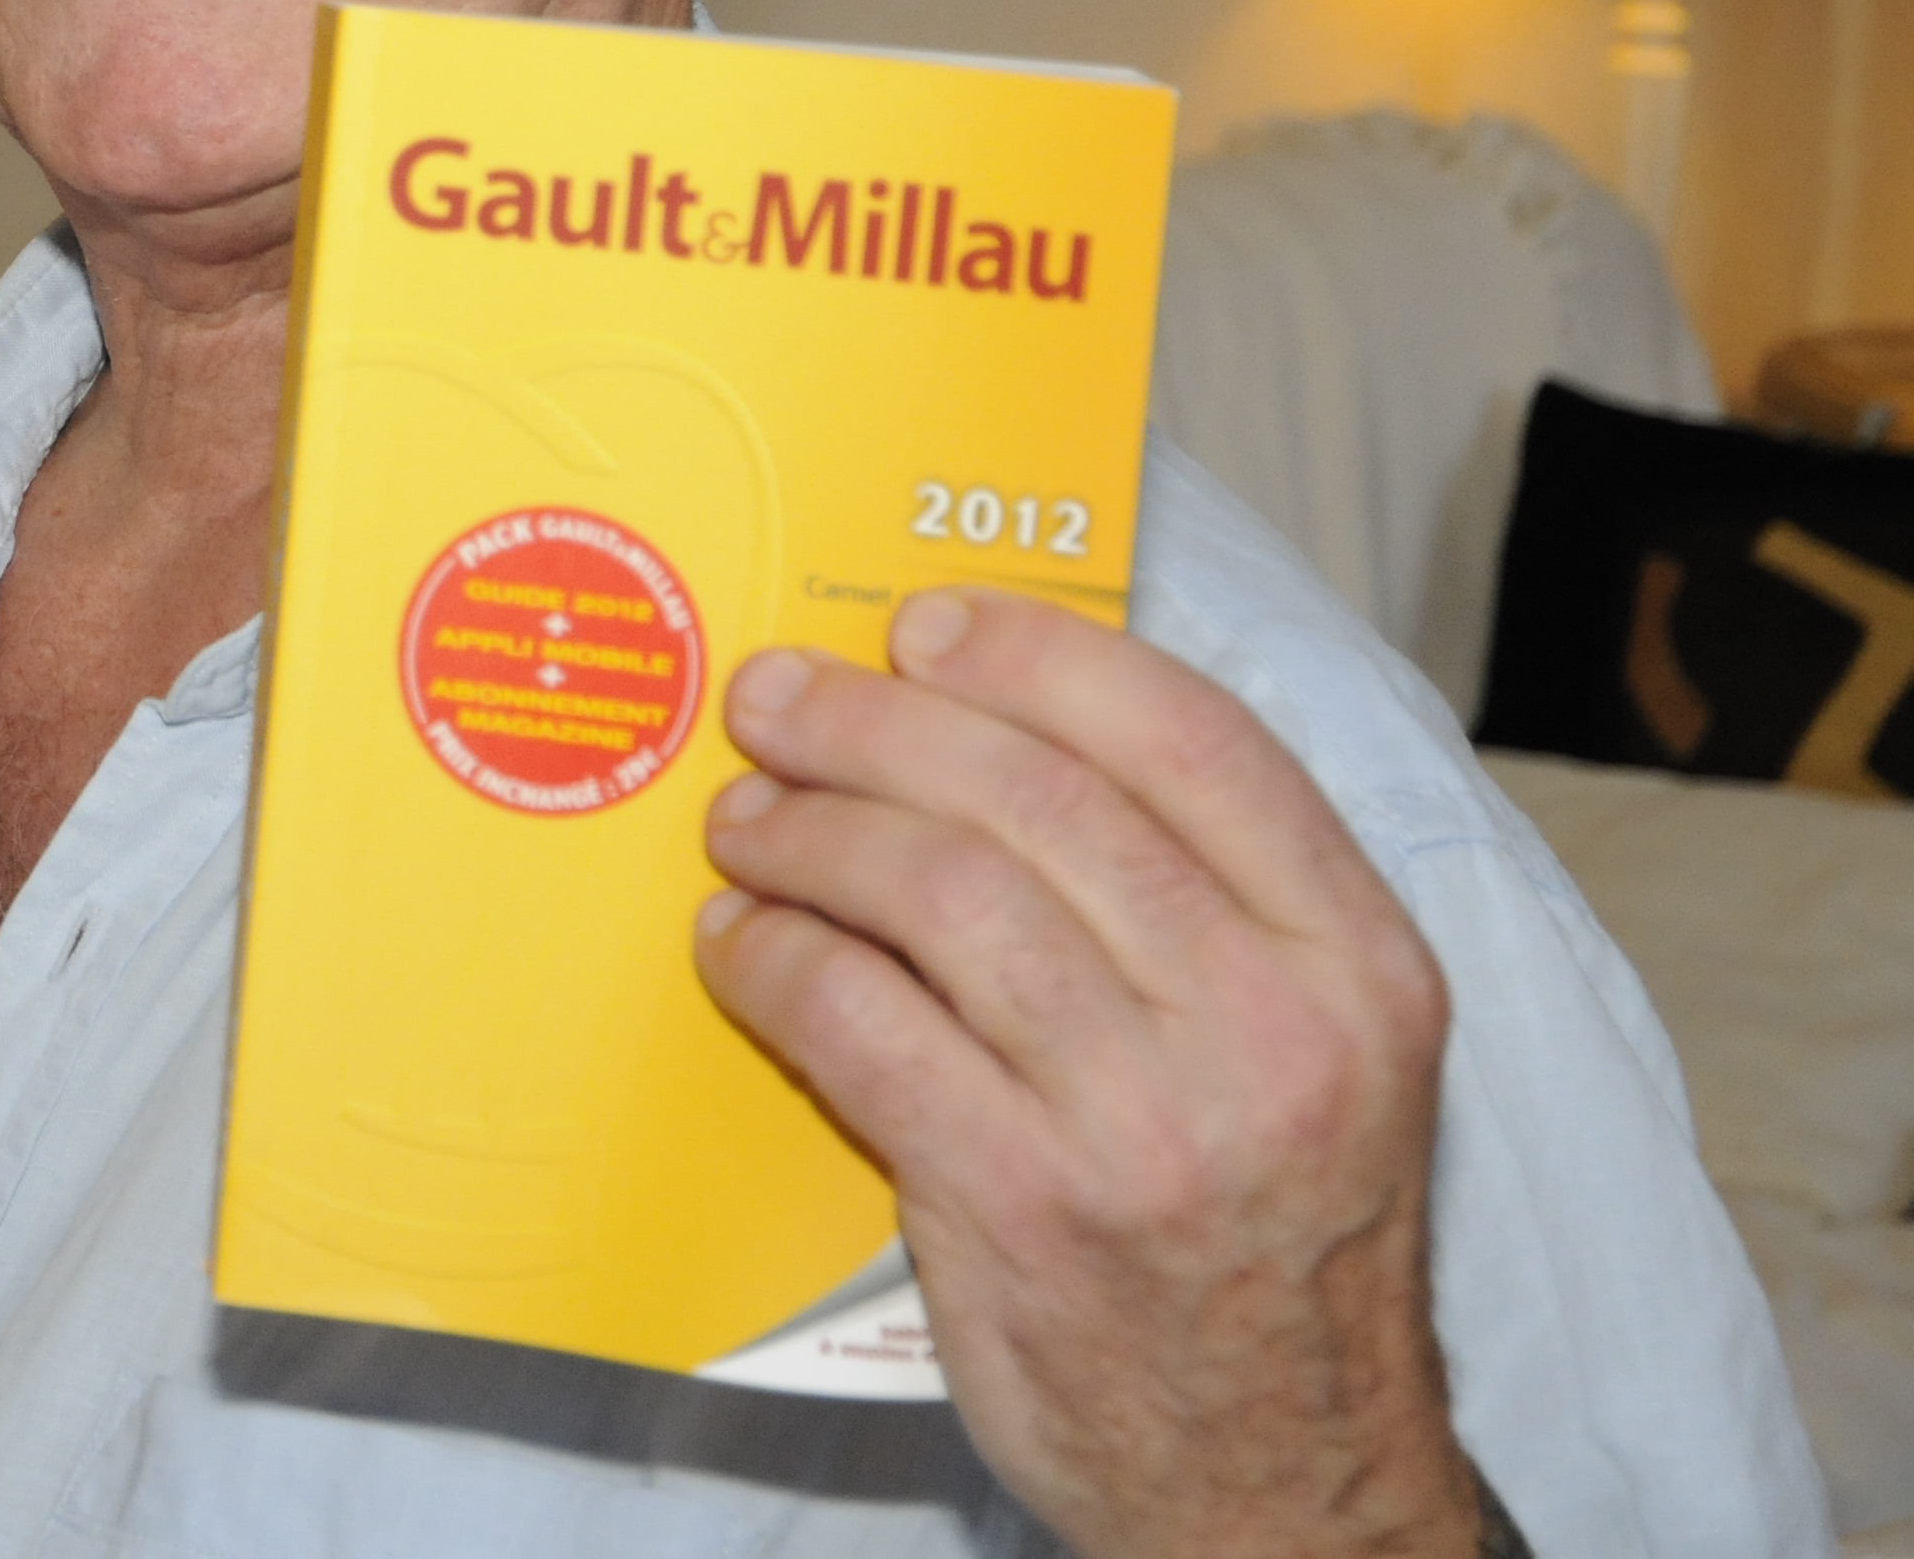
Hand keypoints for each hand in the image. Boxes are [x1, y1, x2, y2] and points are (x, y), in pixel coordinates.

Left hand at [692, 588, 1469, 1558]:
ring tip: (746, 819)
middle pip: (1035, 799)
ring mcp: (1147, 1123)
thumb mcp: (1321, 1059)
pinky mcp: (1023, 1206)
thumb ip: (1205, 906)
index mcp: (1359, 966)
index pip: (1191, 739)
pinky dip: (777, 960)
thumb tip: (1005, 732)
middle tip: (779, 702)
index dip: (1038, 656)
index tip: (929, 627)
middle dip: (878, 726)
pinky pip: (862, 1025)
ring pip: (939, 894)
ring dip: (811, 833)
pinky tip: (741, 944)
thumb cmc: (1274, 1249)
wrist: (1284, 1487)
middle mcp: (1269, 1030)